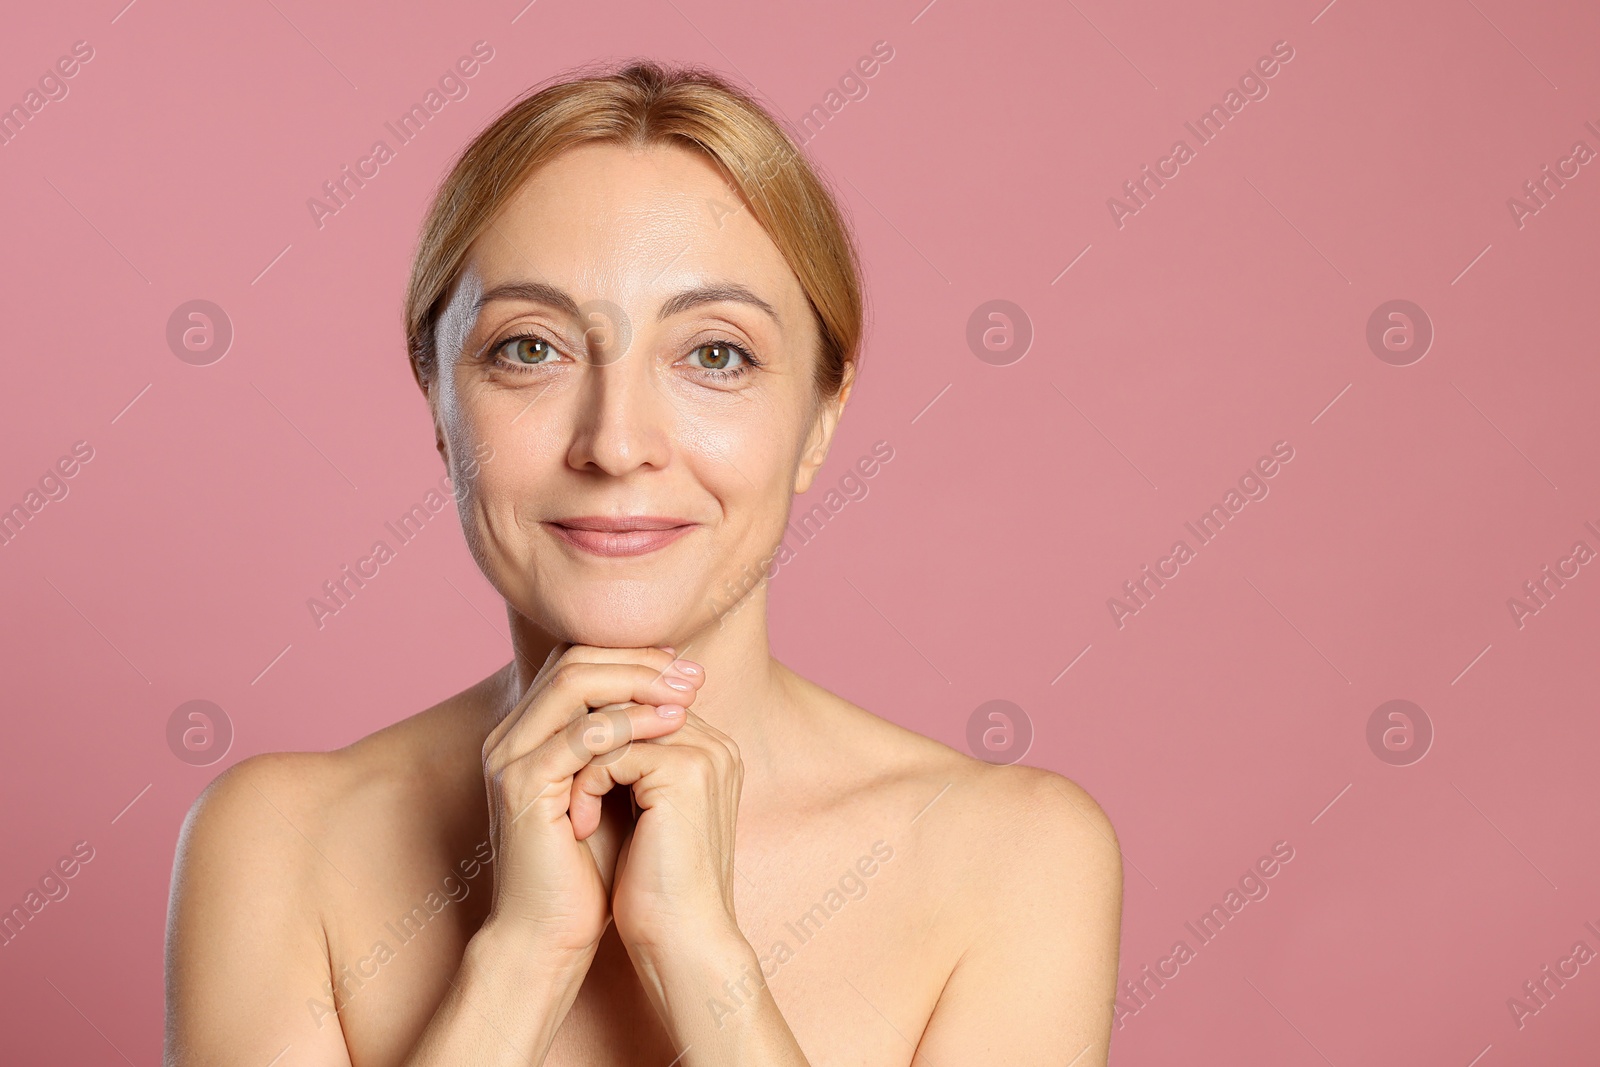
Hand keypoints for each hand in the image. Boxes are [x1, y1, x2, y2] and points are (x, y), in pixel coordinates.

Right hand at [478, 643, 703, 955]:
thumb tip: (676, 696)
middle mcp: (511, 737)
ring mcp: (511, 758)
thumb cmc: (588, 868)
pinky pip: (579, 735)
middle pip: (573, 660)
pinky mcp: (523, 786)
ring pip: (573, 684)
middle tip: (691, 671)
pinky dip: (627, 723)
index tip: (683, 664)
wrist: (551, 933)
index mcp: (527, 733)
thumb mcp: (615, 788)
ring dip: (636, 682)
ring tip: (687, 694)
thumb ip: (628, 742)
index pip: (576, 662)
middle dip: (638, 659)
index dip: (631, 654)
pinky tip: (669, 727)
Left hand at [572, 707, 745, 957]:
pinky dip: (585, 787)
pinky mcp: (684, 772)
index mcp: (711, 751)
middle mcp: (716, 744)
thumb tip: (584, 730)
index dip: (593, 737)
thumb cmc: (656, 887)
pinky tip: (580, 827)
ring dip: (579, 766)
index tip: (564, 780)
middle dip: (582, 745)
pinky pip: (613, 753)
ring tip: (566, 808)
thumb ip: (631, 765)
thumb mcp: (640, 812)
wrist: (680, 941)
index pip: (639, 707)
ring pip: (615, 725)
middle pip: (628, 706)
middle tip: (555, 786)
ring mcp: (704, 754)